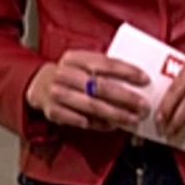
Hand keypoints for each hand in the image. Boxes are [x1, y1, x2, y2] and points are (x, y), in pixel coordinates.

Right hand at [25, 50, 150, 131]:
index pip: (105, 63)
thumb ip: (104, 68)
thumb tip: (137, 79)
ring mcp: (57, 93)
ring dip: (116, 114)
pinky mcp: (53, 111)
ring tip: (133, 119)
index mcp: (74, 58)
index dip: (127, 71)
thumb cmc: (70, 74)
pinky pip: (80, 120)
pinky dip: (98, 124)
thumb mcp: (83, 63)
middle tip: (143, 106)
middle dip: (126, 98)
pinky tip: (112, 126)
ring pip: (92, 106)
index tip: (144, 80)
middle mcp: (64, 74)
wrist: (39, 84)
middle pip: (100, 87)